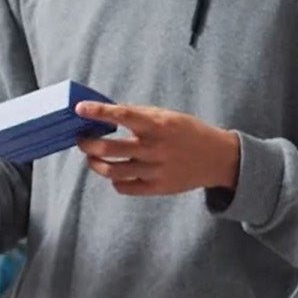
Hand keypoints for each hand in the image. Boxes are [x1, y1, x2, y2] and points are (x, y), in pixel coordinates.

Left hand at [74, 102, 240, 196]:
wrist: (217, 158)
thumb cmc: (187, 132)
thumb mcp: (167, 116)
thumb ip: (139, 116)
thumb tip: (106, 113)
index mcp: (158, 125)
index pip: (123, 116)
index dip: (99, 112)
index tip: (80, 109)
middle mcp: (155, 148)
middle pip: (109, 149)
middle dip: (87, 144)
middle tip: (81, 138)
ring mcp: (156, 170)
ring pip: (112, 171)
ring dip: (94, 163)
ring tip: (91, 157)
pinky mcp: (157, 188)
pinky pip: (124, 187)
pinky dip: (113, 180)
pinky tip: (114, 172)